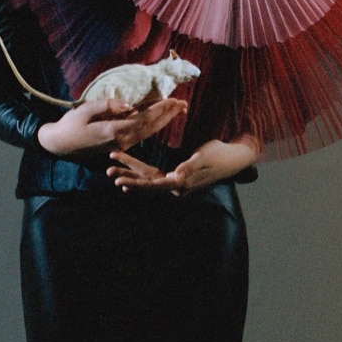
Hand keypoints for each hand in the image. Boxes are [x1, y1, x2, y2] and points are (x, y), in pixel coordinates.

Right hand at [37, 96, 187, 156]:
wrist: (60, 144)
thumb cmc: (70, 125)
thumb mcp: (85, 111)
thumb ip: (107, 106)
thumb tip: (128, 104)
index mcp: (113, 131)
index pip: (143, 120)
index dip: (160, 110)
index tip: (173, 100)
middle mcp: (121, 140)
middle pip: (150, 127)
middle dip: (168, 115)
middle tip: (183, 104)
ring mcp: (120, 144)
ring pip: (147, 132)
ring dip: (163, 120)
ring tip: (177, 109)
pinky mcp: (119, 143)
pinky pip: (140, 133)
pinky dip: (152, 124)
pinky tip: (160, 117)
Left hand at [108, 135, 259, 195]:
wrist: (233, 158)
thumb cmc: (219, 154)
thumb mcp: (204, 157)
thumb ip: (189, 167)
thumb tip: (175, 177)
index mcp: (180, 184)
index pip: (153, 184)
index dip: (135, 181)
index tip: (119, 179)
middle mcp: (176, 187)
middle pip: (146, 183)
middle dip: (127, 177)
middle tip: (108, 172)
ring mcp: (176, 183)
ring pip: (148, 181)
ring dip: (131, 175)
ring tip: (112, 171)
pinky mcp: (177, 177)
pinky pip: (155, 178)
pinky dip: (141, 176)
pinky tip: (129, 176)